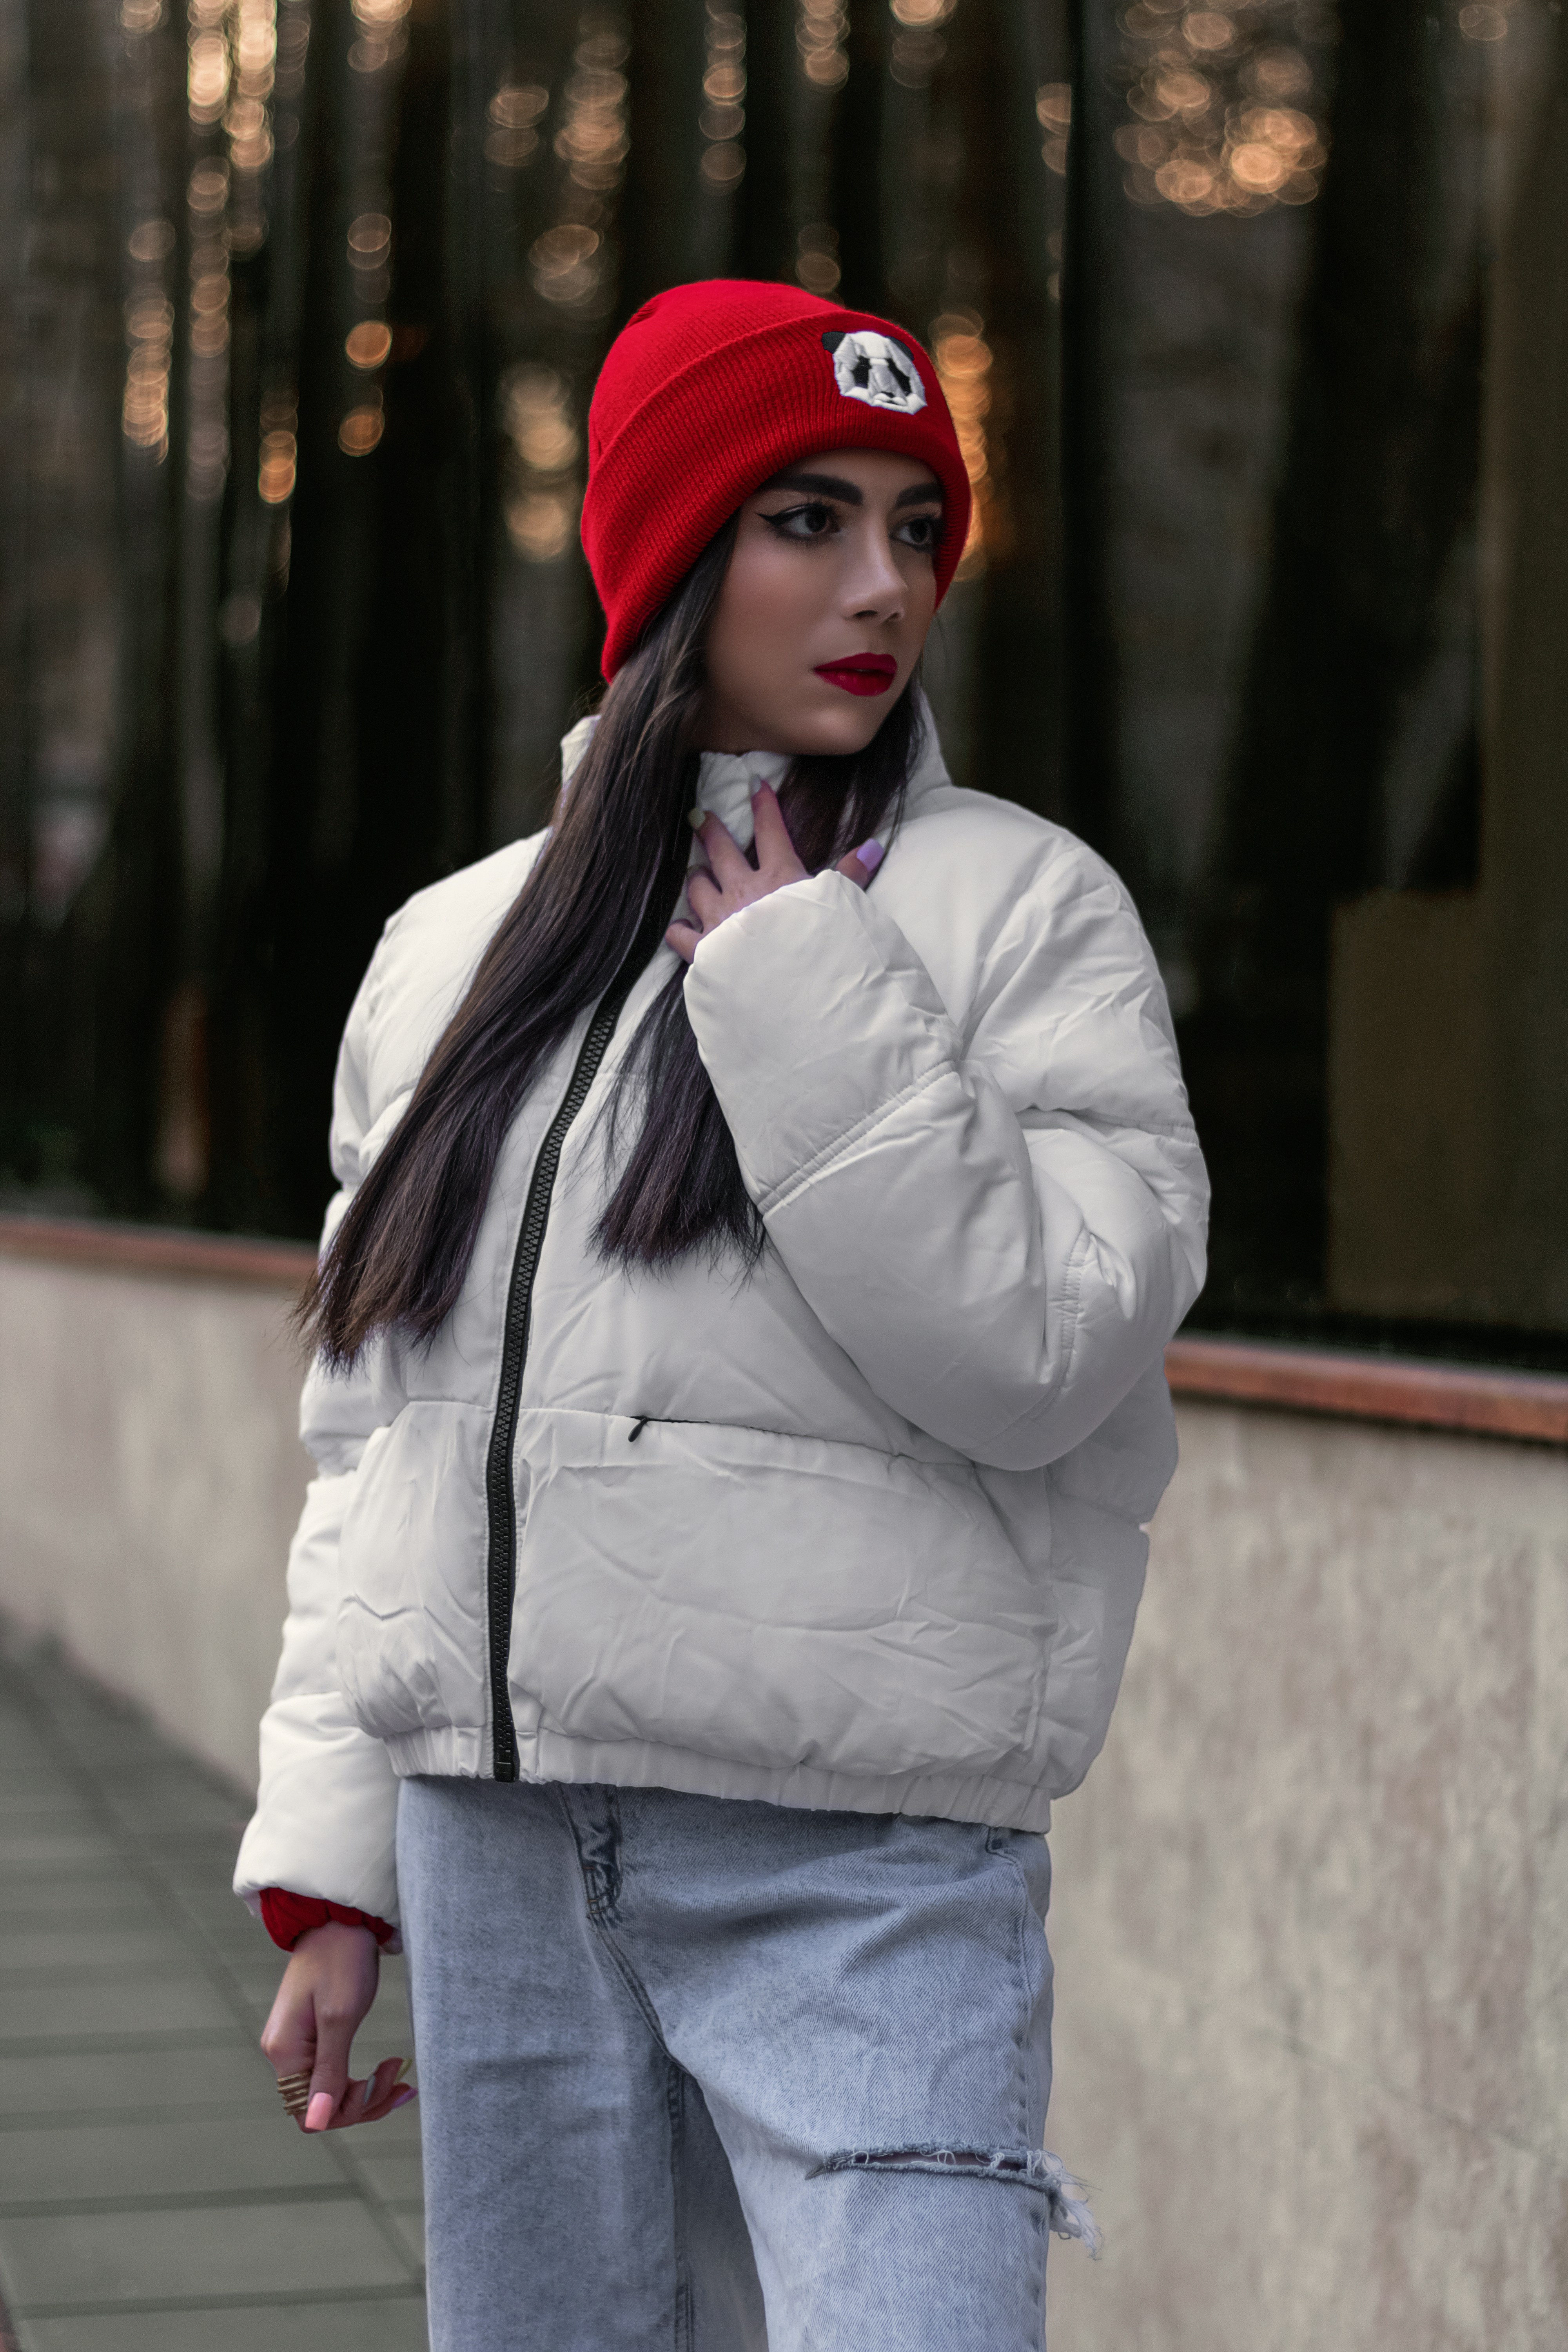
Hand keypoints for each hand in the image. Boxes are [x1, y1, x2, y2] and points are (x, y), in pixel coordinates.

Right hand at [260, 1918, 414, 2132]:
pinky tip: (388, 2068)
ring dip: (367, 2091)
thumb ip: (328, 2071)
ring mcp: (299, 2045)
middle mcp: (286, 2053)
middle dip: (363, 2100)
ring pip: (331, 2092)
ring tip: (399, 2071)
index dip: (345, 2112)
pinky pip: (335, 2072)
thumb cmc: (341, 1960)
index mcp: (285, 2051)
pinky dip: (362, 2077)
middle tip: (399, 2077)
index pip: (308, 2113)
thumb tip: (316, 2123)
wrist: (340, 1921)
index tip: (379, 2085)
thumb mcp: (340, 2016)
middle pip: (322, 2107)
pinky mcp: (314, 2036)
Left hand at [666, 782, 883, 964]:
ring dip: (698, 878)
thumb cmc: (821, 948)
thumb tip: (874, 847)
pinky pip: (680, 933)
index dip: (764, 806)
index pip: (770, 831)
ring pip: (697, 887)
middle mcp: (743, 892)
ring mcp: (719, 920)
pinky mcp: (703, 951)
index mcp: (779, 878)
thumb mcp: (840, 907)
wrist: (795, 993)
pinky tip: (680, 926)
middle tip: (699, 817)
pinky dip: (679, 927)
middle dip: (710, 830)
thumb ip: (851, 875)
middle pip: (721, 851)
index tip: (756, 785)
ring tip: (697, 873)